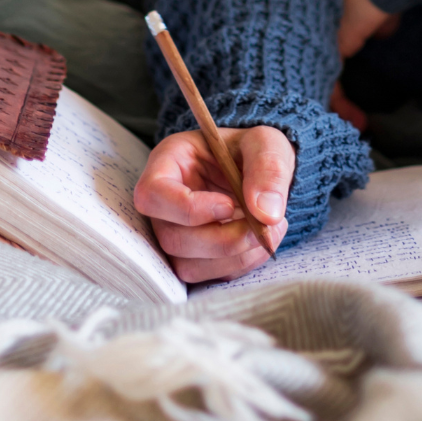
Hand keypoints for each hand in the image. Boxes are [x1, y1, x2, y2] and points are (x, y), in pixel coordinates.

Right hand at [134, 124, 293, 284]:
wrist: (261, 171)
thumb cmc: (253, 149)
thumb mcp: (267, 143)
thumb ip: (269, 169)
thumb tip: (265, 214)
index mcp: (169, 163)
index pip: (152, 194)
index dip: (188, 208)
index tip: (229, 206)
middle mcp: (164, 203)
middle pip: (172, 238)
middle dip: (222, 240)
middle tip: (260, 227)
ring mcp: (175, 233)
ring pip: (187, 265)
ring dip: (233, 257)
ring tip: (268, 232)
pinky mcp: (192, 257)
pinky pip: (208, 276)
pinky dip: (239, 265)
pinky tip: (260, 242)